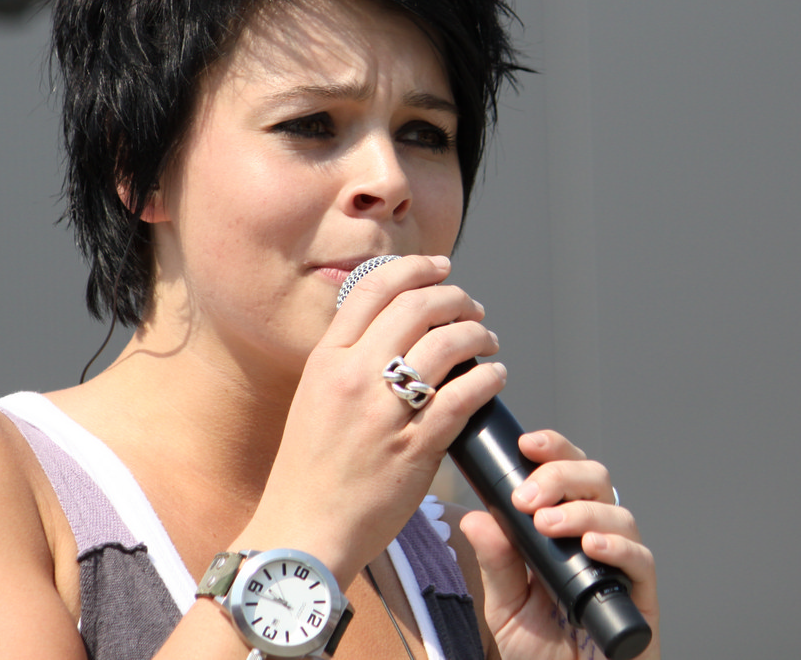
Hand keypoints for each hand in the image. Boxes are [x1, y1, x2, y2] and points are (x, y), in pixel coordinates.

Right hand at [239, 255, 504, 585]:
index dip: (415, 269)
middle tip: (472, 307)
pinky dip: (488, 378)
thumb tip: (393, 330)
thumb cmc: (311, 470)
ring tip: (488, 339)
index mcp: (326, 360)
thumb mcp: (314, 399)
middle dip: (454, 297)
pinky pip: (464, 395)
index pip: (374, 289)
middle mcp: (353, 377)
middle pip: (417, 307)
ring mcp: (384, 412)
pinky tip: (495, 377)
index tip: (440, 268)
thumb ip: (348, 362)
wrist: (305, 530)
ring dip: (478, 334)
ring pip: (446, 345)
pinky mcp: (414, 447)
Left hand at [461, 431, 659, 659]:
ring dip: (581, 511)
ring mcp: (623, 565)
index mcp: (566, 529)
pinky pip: (642, 561)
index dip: (554, 450)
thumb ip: (496, 562)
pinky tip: (591, 546)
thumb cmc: (542, 652)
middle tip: (527, 497)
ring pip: (618, 514)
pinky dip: (617, 548)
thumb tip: (475, 516)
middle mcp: (598, 538)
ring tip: (547, 525)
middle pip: (596, 479)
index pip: (567, 472)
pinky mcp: (643, 598)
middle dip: (560, 476)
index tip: (527, 445)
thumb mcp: (506, 605)